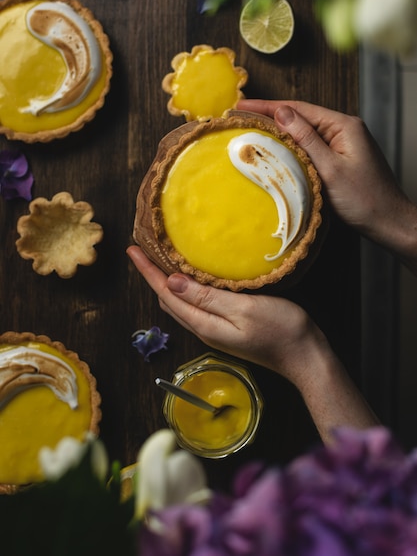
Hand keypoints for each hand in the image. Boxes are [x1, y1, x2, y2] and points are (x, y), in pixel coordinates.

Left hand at [127, 246, 325, 382]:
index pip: (166, 294)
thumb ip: (206, 298)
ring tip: (158, 261)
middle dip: (152, 276)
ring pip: (180, 304)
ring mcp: (215, 330)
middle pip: (168, 300)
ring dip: (167, 283)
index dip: (148, 272)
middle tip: (142, 251)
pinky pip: (195, 306)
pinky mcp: (226, 328)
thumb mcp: (243, 309)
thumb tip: (171, 282)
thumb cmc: (280, 330)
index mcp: (204, 323)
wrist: (305, 356)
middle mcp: (204, 328)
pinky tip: (190, 278)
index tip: (133, 250)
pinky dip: (185, 289)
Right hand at [238, 99, 416, 270]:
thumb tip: (281, 113)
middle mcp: (344, 130)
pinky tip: (276, 151)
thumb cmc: (364, 199)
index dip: (268, 106)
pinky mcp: (340, 160)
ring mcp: (342, 145)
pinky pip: (311, 149)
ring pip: (304, 134)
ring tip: (251, 131)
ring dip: (279, 133)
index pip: (299, 109)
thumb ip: (306, 140)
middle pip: (301, 118)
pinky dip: (291, 148)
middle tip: (241, 116)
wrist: (389, 223)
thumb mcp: (330, 169)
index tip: (242, 104)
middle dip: (270, 116)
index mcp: (344, 126)